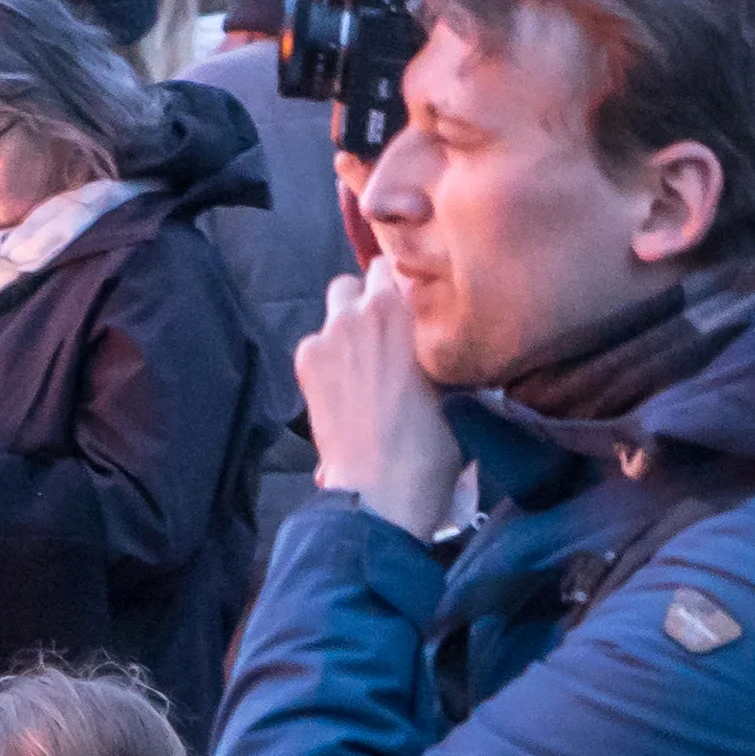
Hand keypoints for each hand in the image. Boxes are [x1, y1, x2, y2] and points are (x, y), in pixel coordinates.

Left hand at [294, 263, 461, 536]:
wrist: (381, 489)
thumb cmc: (430, 442)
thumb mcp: (450, 382)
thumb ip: (430, 344)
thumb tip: (424, 336)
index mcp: (398, 308)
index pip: (389, 267)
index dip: (397, 287)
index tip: (406, 307)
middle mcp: (356, 313)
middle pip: (353, 284)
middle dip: (365, 303)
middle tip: (382, 336)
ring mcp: (323, 338)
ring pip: (331, 315)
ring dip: (344, 331)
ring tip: (362, 368)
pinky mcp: (304, 366)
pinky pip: (316, 346)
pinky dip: (326, 359)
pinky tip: (342, 389)